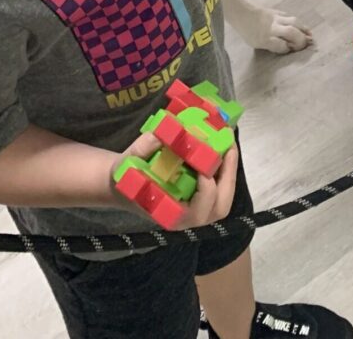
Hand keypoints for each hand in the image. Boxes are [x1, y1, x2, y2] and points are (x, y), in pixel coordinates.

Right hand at [111, 131, 238, 229]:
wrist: (122, 186)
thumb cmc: (125, 179)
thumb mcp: (126, 164)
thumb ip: (141, 149)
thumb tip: (161, 134)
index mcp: (169, 215)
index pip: (196, 212)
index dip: (206, 191)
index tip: (205, 167)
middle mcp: (186, 217)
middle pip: (219, 208)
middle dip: (228, 179)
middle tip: (228, 148)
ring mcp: (195, 208)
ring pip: (223, 198)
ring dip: (229, 172)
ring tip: (228, 145)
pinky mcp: (199, 197)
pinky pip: (219, 188)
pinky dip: (224, 169)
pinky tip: (221, 147)